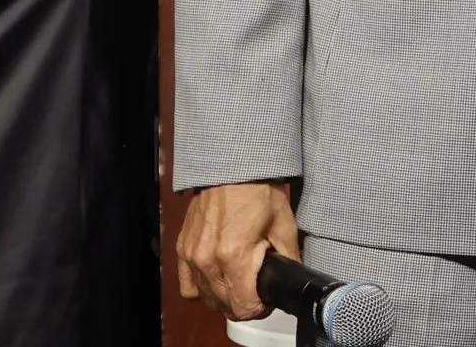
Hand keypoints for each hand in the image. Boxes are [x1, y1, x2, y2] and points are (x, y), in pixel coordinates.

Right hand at [177, 180, 299, 319]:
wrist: (233, 167)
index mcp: (235, 256)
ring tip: (240, 282)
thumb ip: (289, 259)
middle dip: (245, 304)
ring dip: (224, 298)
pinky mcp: (183, 249)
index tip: (267, 297)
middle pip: (225, 307)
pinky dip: (202, 289)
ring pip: (206, 299)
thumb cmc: (258, 191)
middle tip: (257, 288)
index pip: (244, 308)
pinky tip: (217, 279)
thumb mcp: (284, 225)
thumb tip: (292, 280)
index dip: (260, 308)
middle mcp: (208, 261)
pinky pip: (188, 286)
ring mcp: (193, 256)